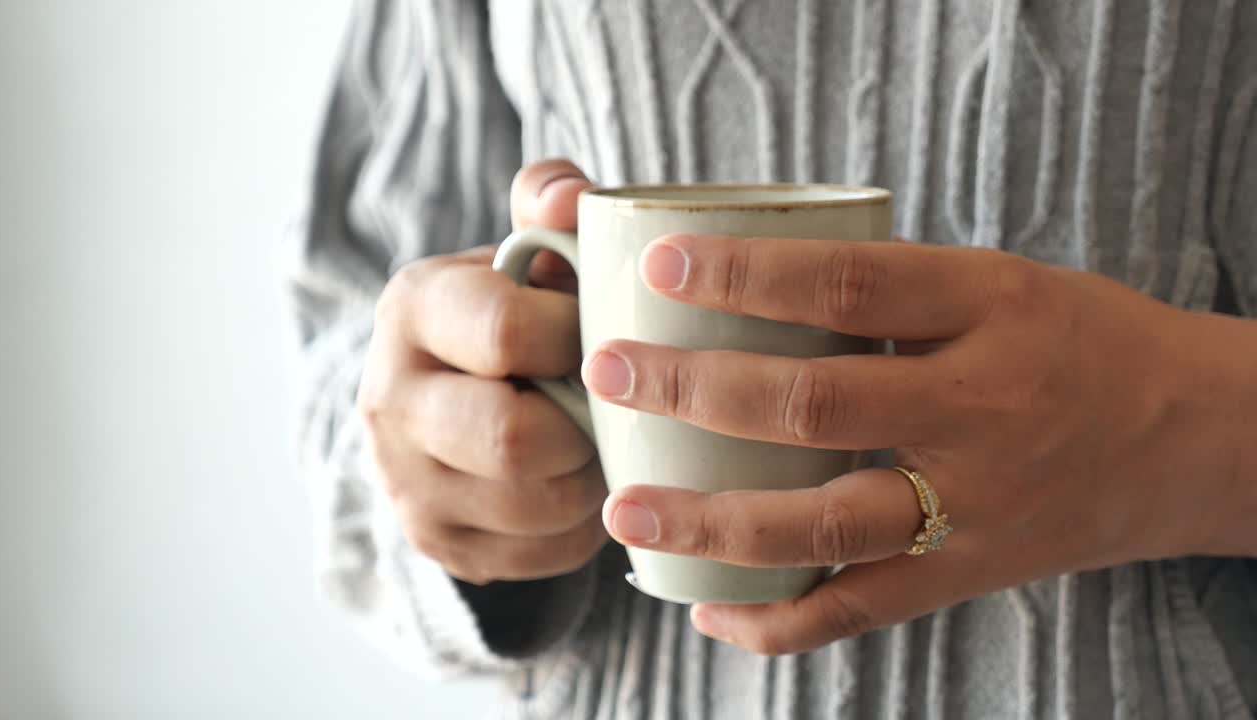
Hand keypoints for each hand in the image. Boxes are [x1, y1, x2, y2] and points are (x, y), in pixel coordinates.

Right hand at [357, 159, 606, 584]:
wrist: (447, 394)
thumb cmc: (514, 311)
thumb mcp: (524, 249)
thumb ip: (549, 203)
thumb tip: (569, 196)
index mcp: (412, 308)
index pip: (504, 331)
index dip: (579, 337)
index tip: (604, 332)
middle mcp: (389, 400)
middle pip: (511, 438)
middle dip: (584, 424)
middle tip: (611, 403)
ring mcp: (404, 482)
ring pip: (535, 506)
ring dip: (592, 477)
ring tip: (603, 442)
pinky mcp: (438, 543)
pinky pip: (541, 555)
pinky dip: (582, 524)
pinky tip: (582, 483)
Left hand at [584, 232, 1256, 653]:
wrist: (1190, 436)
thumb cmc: (1074, 340)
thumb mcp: (996, 282)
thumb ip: (886, 289)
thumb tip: (742, 284)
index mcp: (988, 307)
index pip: (851, 283)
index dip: (749, 274)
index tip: (660, 267)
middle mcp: (982, 406)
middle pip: (818, 404)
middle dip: (698, 391)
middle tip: (611, 374)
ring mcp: (977, 501)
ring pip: (828, 524)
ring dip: (714, 524)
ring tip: (626, 511)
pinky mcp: (970, 572)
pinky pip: (862, 609)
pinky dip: (777, 621)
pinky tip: (708, 610)